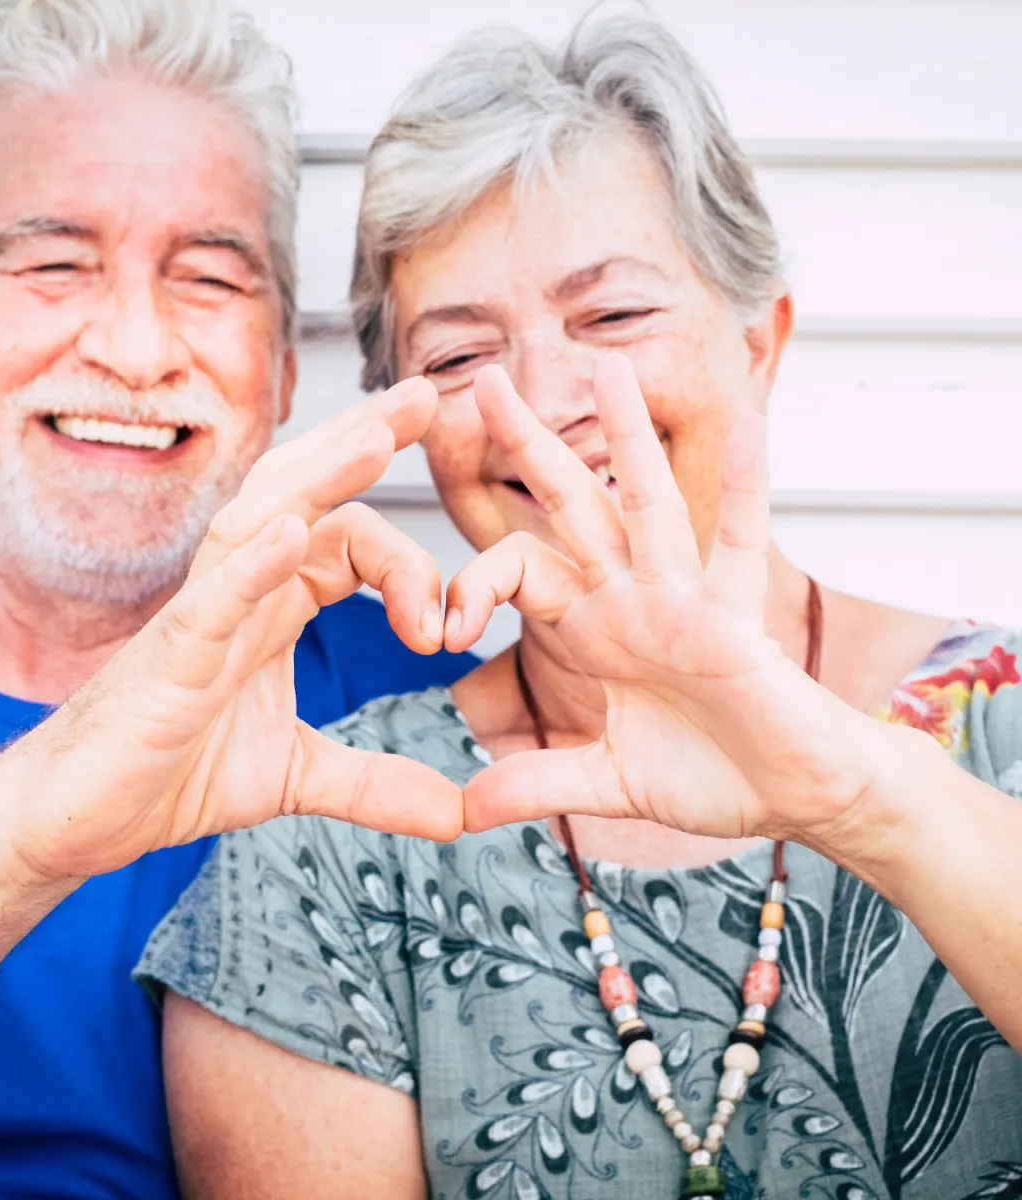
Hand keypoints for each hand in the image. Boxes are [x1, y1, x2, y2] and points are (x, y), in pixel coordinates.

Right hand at [7, 377, 462, 880]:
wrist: (79, 818)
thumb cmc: (169, 772)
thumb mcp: (296, 775)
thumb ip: (377, 784)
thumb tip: (457, 814)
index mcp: (273, 607)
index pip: (347, 542)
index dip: (408, 565)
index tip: (447, 630)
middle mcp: (240, 593)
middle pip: (304, 494)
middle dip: (364, 441)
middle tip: (427, 396)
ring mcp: (201, 616)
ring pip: (260, 521)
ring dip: (319, 476)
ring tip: (376, 437)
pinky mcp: (168, 658)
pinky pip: (212, 598)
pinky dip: (252, 565)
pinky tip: (291, 532)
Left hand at [448, 358, 886, 844]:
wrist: (795, 797)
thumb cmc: (714, 777)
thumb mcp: (607, 781)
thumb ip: (539, 782)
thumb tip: (464, 811)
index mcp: (596, 627)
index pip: (518, 571)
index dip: (473, 587)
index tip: (441, 632)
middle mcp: (632, 598)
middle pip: (570, 505)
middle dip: (528, 444)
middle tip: (484, 379)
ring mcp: (684, 601)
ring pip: (648, 504)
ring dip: (628, 437)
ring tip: (607, 366)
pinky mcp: (734, 621)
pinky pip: (740, 546)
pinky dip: (747, 490)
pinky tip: (751, 426)